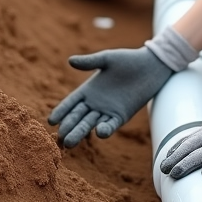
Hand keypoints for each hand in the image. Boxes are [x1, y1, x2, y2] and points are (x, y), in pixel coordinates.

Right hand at [49, 46, 172, 147]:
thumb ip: (89, 62)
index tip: (50, 121)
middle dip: (68, 127)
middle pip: (78, 117)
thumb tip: (70, 60)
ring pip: (90, 124)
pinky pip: (111, 124)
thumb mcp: (107, 59)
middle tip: (59, 137)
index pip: (70, 103)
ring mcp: (107, 111)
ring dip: (81, 133)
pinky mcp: (121, 115)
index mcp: (88, 90)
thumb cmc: (128, 60)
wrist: (150, 66)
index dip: (61, 111)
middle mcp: (95, 103)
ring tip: (70, 142)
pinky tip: (99, 132)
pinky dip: (105, 129)